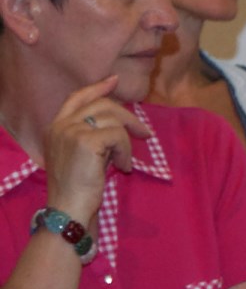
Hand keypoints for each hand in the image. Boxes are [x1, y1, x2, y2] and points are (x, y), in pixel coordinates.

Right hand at [40, 82, 143, 218]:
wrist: (68, 207)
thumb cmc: (78, 187)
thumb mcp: (81, 155)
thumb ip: (91, 135)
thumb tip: (119, 121)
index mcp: (56, 127)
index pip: (77, 98)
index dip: (97, 88)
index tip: (115, 81)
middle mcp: (60, 125)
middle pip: (102, 105)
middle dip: (128, 116)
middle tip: (145, 133)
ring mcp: (71, 131)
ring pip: (114, 121)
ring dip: (127, 142)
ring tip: (124, 162)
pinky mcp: (86, 141)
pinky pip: (119, 136)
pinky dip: (126, 152)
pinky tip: (122, 168)